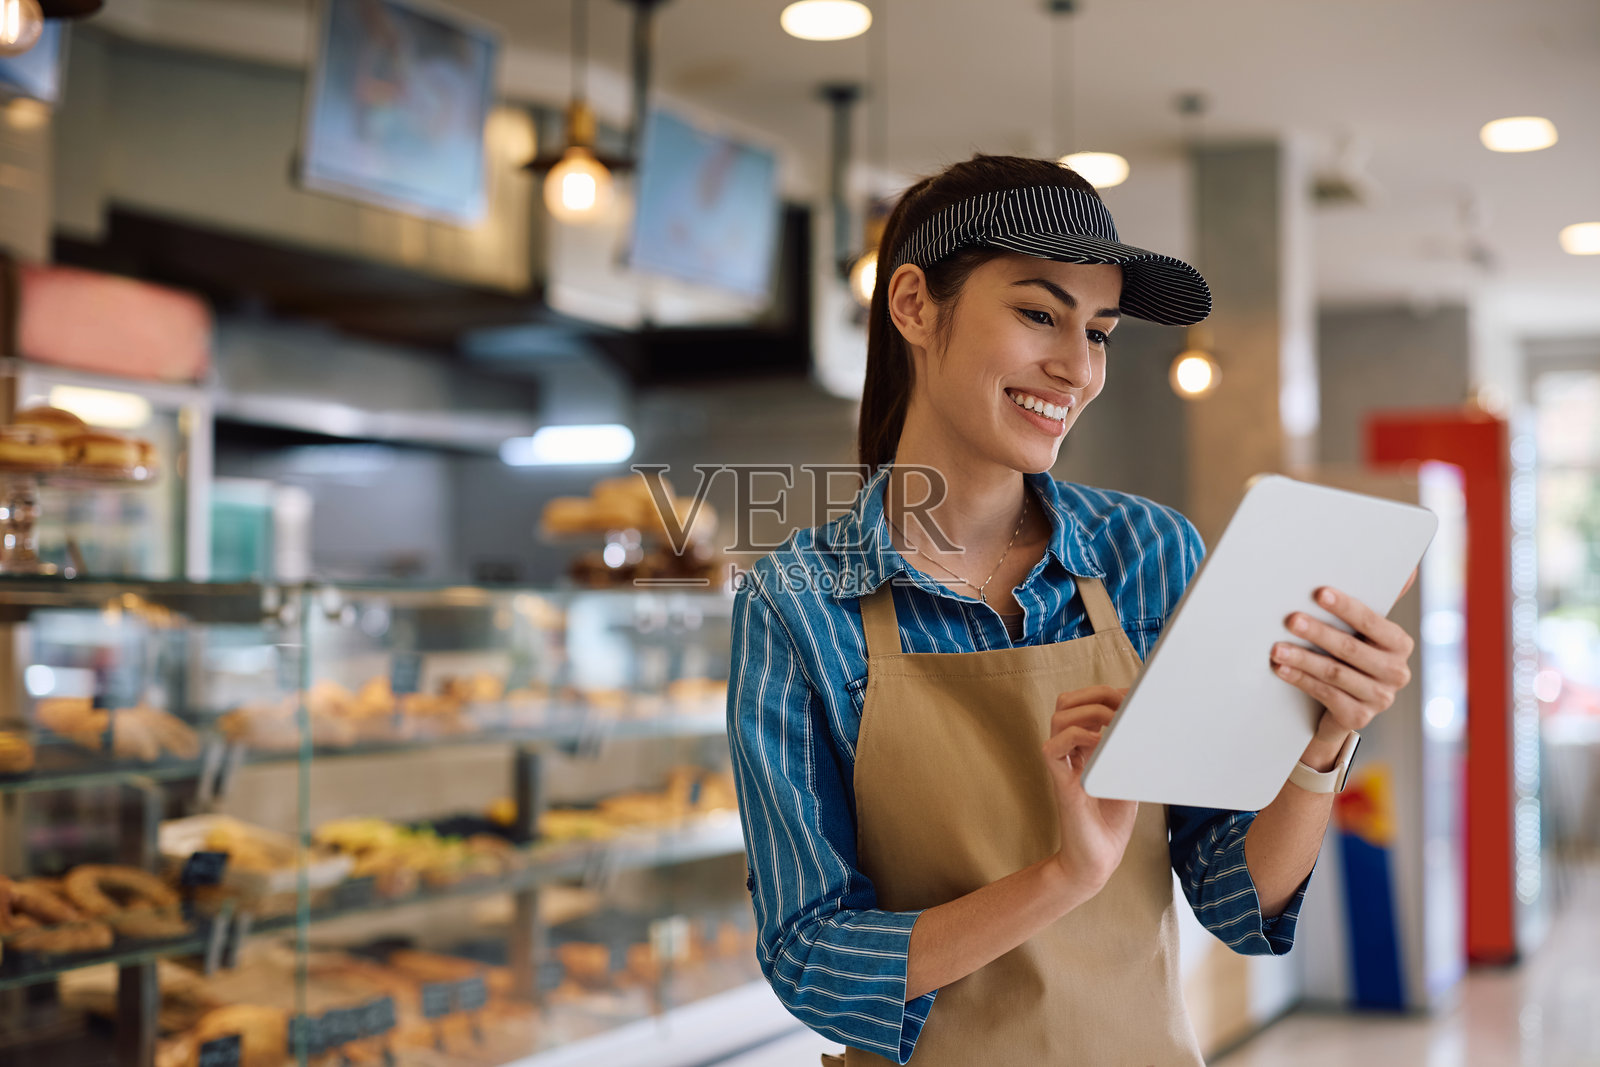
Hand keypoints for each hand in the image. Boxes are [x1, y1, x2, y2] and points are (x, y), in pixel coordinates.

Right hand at [1042, 685, 1138, 902]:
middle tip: (1121, 706)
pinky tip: (1101, 744)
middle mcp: (1070, 752)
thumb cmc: (1112, 821)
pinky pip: (1053, 748)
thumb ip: (1130, 750)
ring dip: (1088, 712)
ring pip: (1058, 718)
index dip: (1107, 693)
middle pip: (1066, 702)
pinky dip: (1078, 737)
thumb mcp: (1128, 776)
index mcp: (1084, 746)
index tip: (1134, 695)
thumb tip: (1148, 723)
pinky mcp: (1060, 784)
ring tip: (1112, 723)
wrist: (1099, 860)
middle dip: (1095, 694)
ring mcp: (1063, 766)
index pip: (1083, 703)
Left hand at [1269, 584, 1415, 759]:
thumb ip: (1371, 604)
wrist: (1343, 705)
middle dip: (1318, 632)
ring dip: (1302, 659)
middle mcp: (1396, 672)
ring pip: (1334, 673)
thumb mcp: (1360, 632)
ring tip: (1276, 648)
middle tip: (1291, 620)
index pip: (1372, 622)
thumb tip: (1408, 570)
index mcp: (1399, 644)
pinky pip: (1325, 694)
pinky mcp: (1359, 716)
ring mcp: (1380, 697)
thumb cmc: (1348, 656)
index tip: (1319, 593)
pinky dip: (1300, 680)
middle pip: (1350, 648)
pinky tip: (1281, 669)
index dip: (1345, 607)